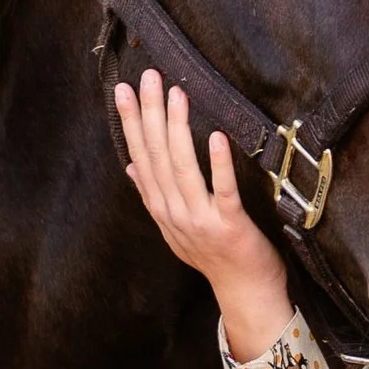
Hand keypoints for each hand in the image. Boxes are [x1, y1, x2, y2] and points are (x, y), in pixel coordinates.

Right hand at [114, 71, 292, 359]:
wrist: (244, 291)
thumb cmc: (214, 255)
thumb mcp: (175, 227)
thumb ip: (153, 195)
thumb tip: (130, 167)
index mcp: (161, 208)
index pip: (140, 157)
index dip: (132, 123)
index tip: (124, 91)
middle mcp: (174, 213)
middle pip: (157, 156)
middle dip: (150, 114)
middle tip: (149, 77)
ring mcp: (200, 220)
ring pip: (183, 168)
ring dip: (178, 129)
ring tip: (177, 94)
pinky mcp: (229, 226)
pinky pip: (222, 190)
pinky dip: (217, 165)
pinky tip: (214, 137)